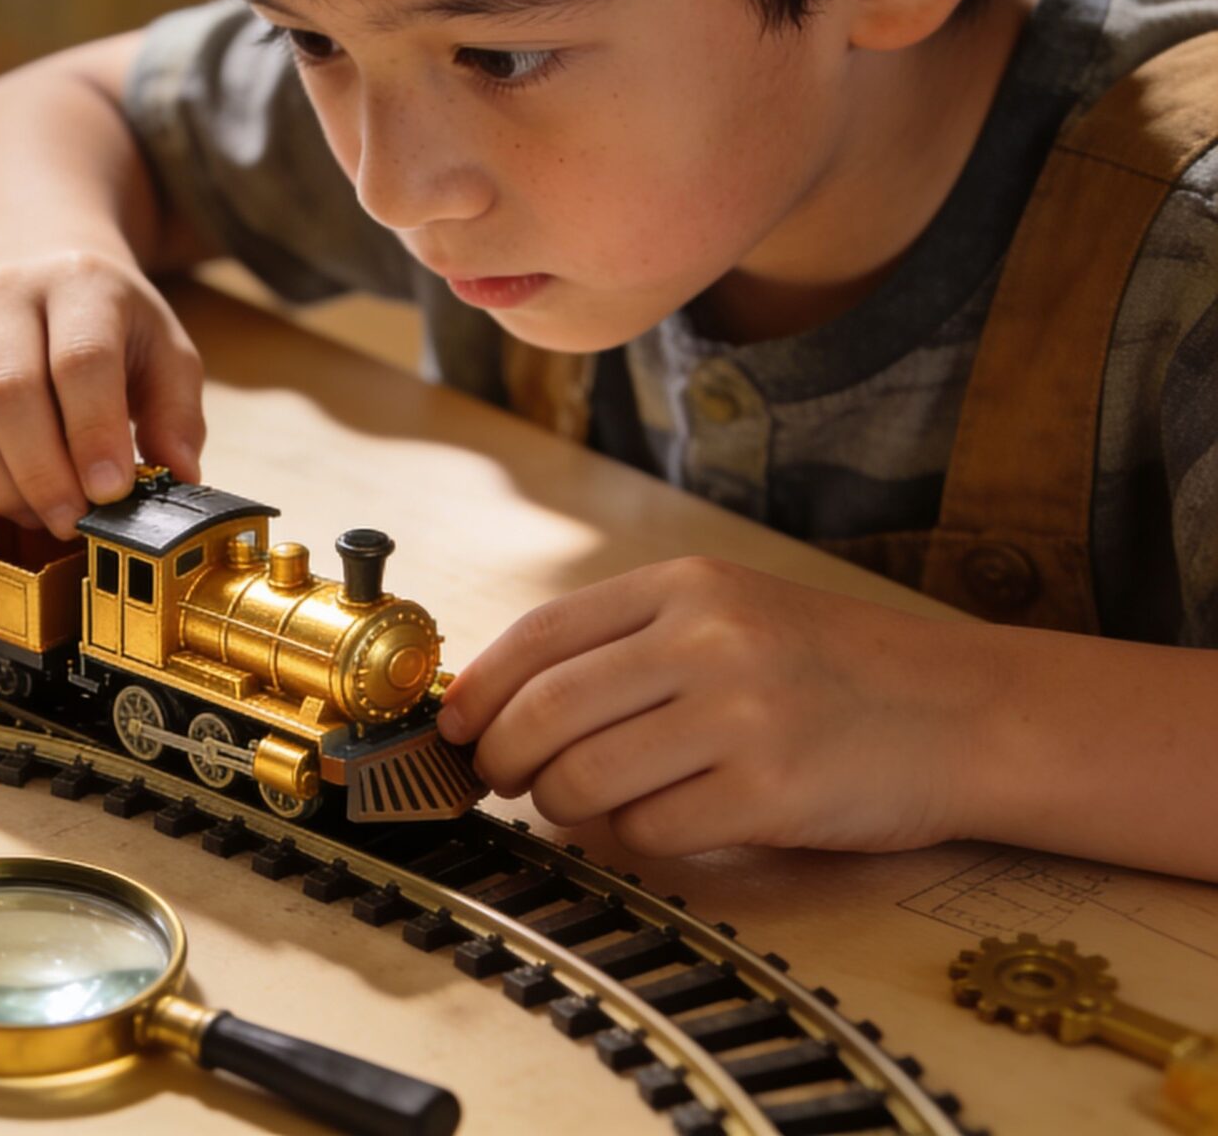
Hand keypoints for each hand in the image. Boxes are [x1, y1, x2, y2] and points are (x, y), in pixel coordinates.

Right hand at [0, 251, 205, 537]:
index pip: (79, 359)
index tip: (111, 492)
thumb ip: (177, 413)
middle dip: (43, 474)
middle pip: (7, 393)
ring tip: (44, 515)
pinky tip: (8, 496)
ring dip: (2, 488)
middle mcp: (1, 294)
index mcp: (78, 282)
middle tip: (74, 522)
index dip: (93, 432)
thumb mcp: (163, 352)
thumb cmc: (110, 329)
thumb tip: (177, 476)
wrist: (36, 279)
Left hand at [436, 557, 988, 857]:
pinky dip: (632, 837)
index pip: (537, 636)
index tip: (455, 728)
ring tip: (588, 801)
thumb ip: (626, 645)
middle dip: (502, 759)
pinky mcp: (768, 793)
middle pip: (541, 713)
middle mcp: (707, 640)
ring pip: (579, 779)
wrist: (967, 713)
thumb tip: (501, 705)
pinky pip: (644, 831)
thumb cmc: (834, 671)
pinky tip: (662, 820)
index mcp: (686, 586)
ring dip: (562, 805)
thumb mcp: (730, 614)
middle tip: (506, 779)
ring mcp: (739, 715)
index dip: (478, 691)